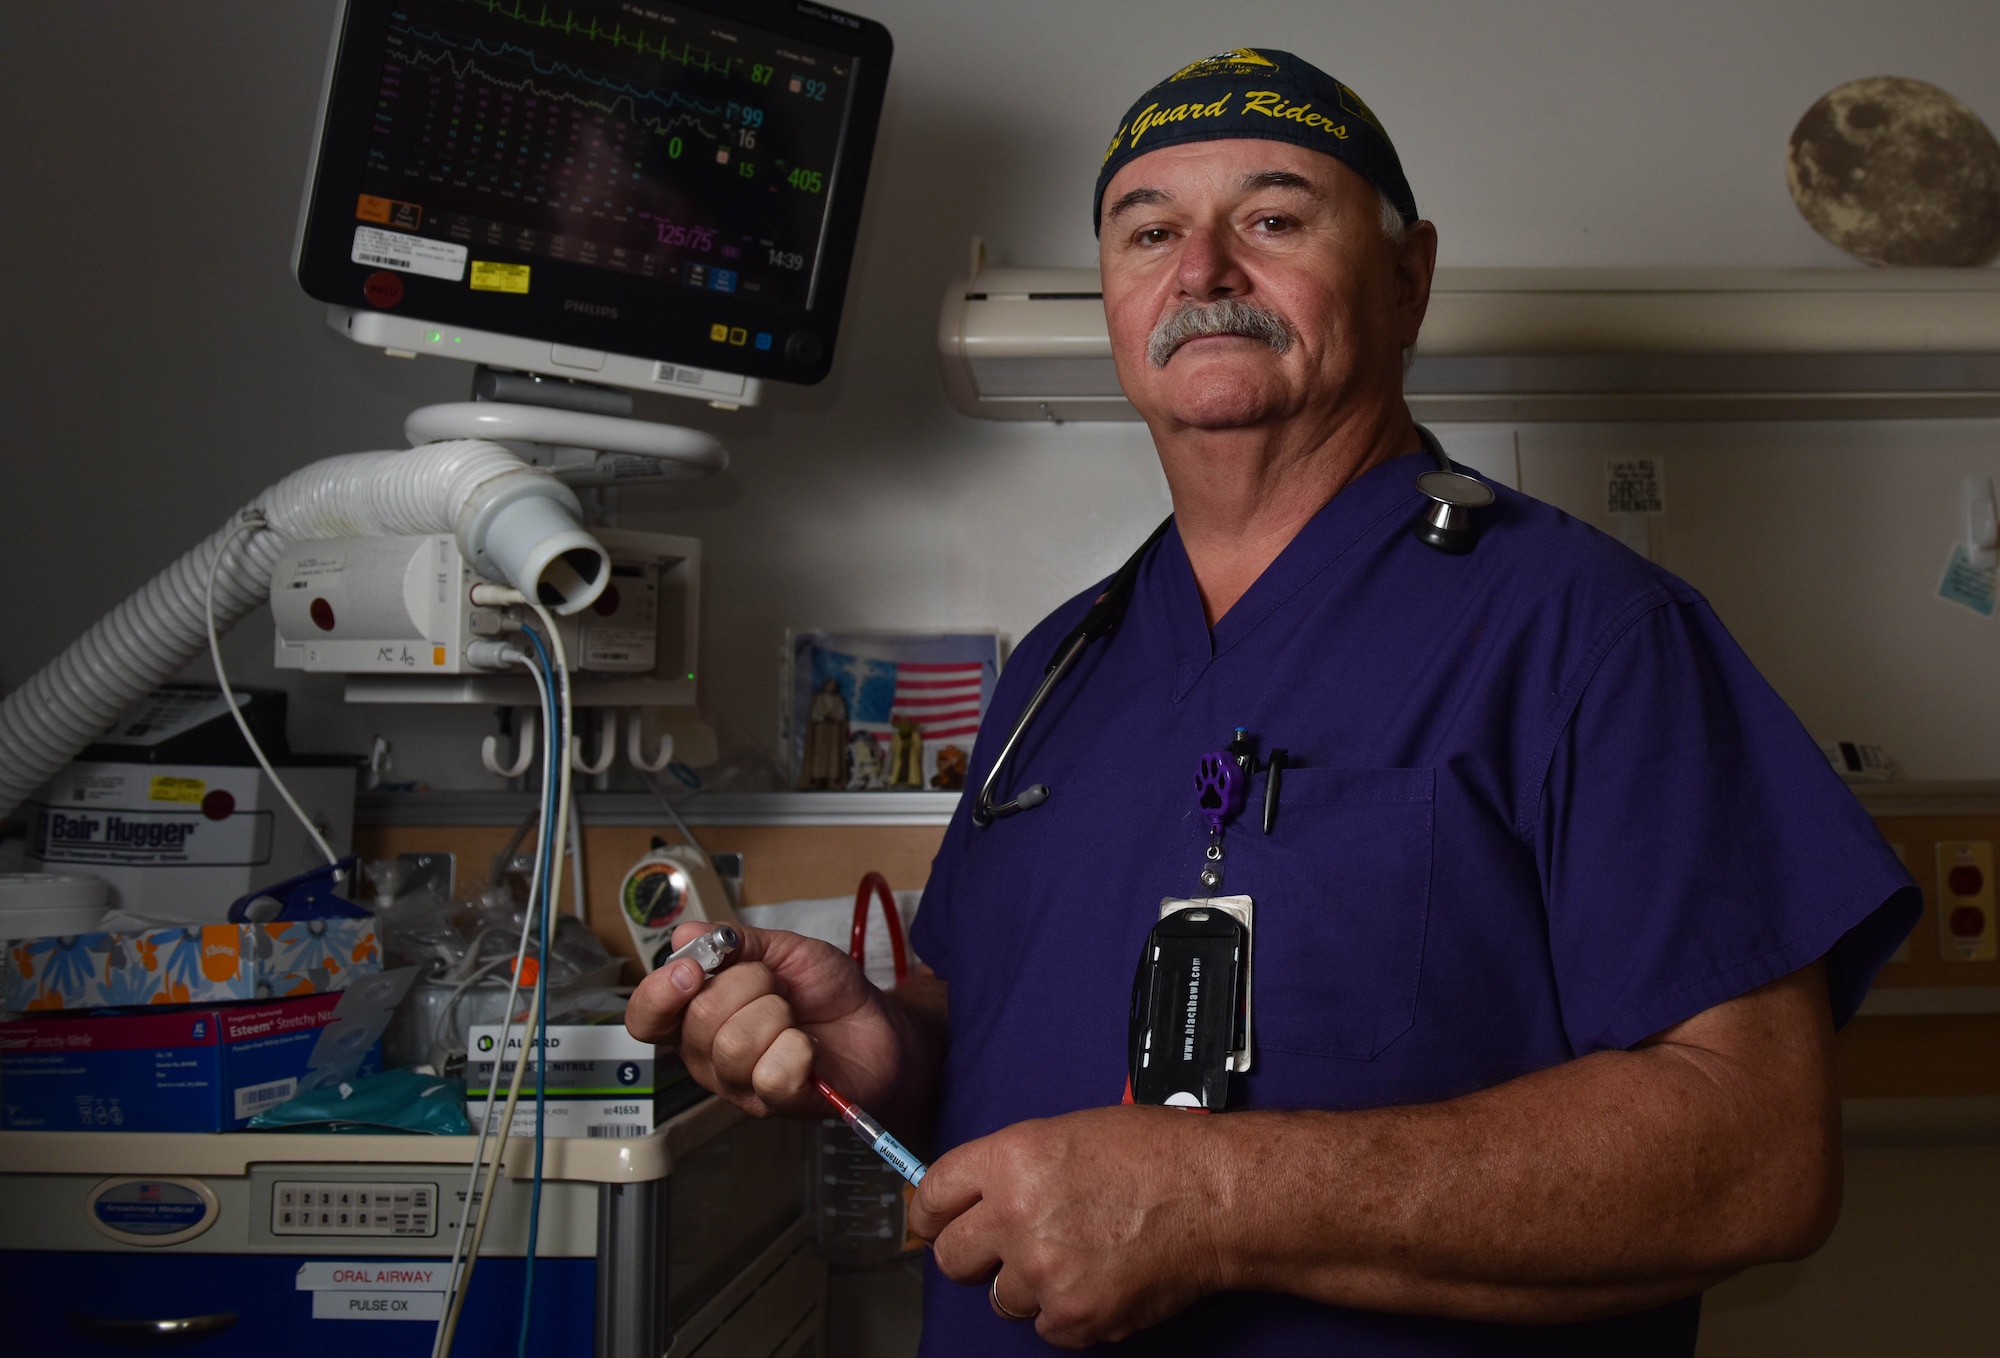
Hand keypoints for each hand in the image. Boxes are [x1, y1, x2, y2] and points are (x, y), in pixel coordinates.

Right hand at [624, 922, 908, 1118]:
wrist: (876, 1023)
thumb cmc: (825, 992)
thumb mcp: (781, 950)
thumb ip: (735, 941)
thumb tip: (686, 933)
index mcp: (698, 1014)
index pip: (647, 1017)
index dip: (659, 994)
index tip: (692, 970)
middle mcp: (708, 1055)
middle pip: (698, 1022)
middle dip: (749, 986)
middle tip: (778, 987)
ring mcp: (739, 1084)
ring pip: (734, 1046)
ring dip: (778, 1016)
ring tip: (795, 1018)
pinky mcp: (775, 1103)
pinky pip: (772, 1073)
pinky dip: (799, 1050)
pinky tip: (808, 1049)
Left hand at [909, 1105, 1227, 1347]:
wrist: (1216, 1198)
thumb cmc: (1157, 1155)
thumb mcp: (1068, 1132)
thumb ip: (1014, 1167)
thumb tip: (978, 1198)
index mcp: (1011, 1159)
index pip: (932, 1194)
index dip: (931, 1213)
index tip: (935, 1224)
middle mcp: (1016, 1214)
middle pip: (952, 1257)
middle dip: (974, 1256)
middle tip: (1005, 1249)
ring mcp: (1043, 1270)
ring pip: (1002, 1298)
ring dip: (1029, 1286)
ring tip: (1076, 1257)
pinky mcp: (1073, 1316)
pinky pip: (1044, 1328)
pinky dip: (1066, 1313)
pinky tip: (1099, 1279)